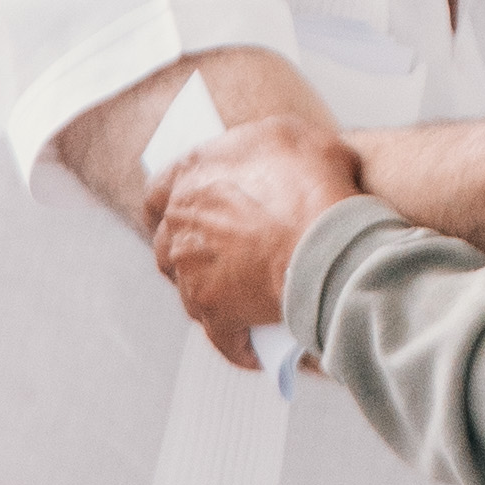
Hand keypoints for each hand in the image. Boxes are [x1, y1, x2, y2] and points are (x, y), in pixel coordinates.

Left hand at [151, 114, 369, 367]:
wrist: (326, 243)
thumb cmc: (314, 184)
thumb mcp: (291, 136)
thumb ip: (263, 143)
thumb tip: (270, 155)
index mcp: (192, 174)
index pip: (157, 192)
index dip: (168, 205)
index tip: (180, 216)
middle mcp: (180, 221)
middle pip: (169, 244)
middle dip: (191, 254)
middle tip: (224, 261)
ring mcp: (191, 269)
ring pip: (189, 290)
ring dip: (210, 296)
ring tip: (242, 301)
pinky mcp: (212, 310)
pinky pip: (221, 336)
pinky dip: (237, 344)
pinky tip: (256, 349)